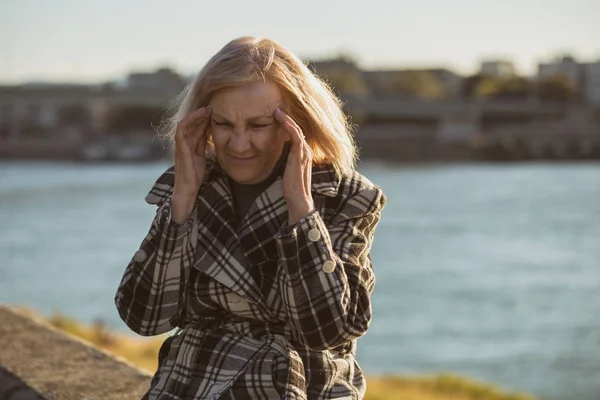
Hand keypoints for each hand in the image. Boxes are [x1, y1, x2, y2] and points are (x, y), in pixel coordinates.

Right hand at [171, 106, 210, 223]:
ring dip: (197, 115)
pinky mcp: (180, 148)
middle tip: (214, 106)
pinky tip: (199, 115)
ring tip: (207, 108)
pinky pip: (181, 130)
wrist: (188, 190)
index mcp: (192, 145)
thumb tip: (219, 142)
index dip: (206, 119)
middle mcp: (186, 143)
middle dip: (202, 114)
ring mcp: (182, 145)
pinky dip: (189, 121)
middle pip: (193, 124)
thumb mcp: (205, 158)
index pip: (199, 128)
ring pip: (187, 124)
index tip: (218, 112)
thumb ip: (207, 149)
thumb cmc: (195, 177)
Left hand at [274, 108, 314, 224]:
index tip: (277, 117)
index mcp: (304, 153)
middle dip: (287, 117)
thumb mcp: (287, 170)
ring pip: (297, 129)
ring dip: (287, 119)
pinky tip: (282, 120)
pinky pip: (296, 136)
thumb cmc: (292, 187)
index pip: (297, 134)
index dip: (287, 124)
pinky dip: (290, 127)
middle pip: (298, 128)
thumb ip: (286, 160)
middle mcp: (306, 150)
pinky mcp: (300, 155)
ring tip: (276, 111)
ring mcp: (304, 152)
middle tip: (276, 109)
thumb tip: (278, 154)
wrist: (298, 198)